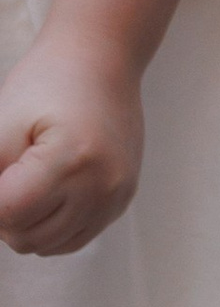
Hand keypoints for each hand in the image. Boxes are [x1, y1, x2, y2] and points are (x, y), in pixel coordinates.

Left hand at [0, 26, 145, 254]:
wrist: (100, 59)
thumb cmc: (48, 82)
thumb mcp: (2, 123)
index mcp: (73, 160)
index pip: (8, 214)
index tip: (1, 168)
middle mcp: (103, 185)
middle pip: (26, 238)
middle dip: (6, 213)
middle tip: (10, 172)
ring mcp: (116, 196)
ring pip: (48, 246)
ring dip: (27, 223)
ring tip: (28, 180)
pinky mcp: (121, 200)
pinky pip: (73, 239)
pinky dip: (52, 225)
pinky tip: (49, 191)